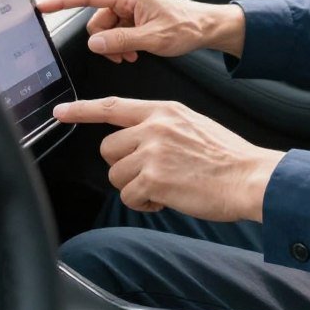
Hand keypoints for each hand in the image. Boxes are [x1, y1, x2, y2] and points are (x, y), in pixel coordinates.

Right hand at [37, 0, 245, 62]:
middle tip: (122, 54)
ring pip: (106, 27)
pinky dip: (122, 42)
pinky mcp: (138, 14)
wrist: (207, 27)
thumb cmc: (187, 27)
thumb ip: (121, 41)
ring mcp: (133, 5)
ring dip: (114, 44)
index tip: (41, 6)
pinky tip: (135, 51)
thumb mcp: (152, 38)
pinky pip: (118, 29)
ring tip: (133, 54)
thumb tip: (96, 43)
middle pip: (97, 18)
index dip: (63, 1)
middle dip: (104, 40)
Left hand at [53, 97, 282, 221]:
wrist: (248, 176)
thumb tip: (138, 140)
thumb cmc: (227, 156)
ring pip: (116, 175)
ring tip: (166, 185)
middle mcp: (155, 127)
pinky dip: (146, 203)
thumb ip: (162, 127)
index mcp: (165, 110)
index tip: (62, 111)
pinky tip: (168, 197)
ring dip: (136, 187)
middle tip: (150, 173)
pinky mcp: (153, 178)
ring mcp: (152, 152)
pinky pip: (130, 197)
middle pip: (108, 148)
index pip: (114, 106)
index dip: (83, 109)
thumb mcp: (193, 124)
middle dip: (123, 166)